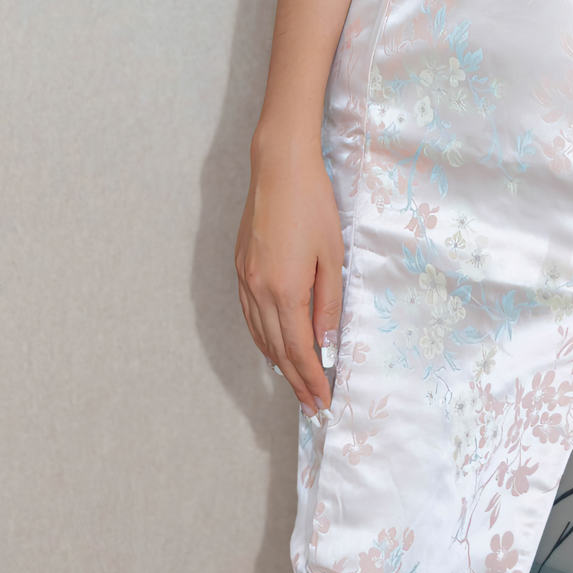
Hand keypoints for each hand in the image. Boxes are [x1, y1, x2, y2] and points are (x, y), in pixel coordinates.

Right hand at [235, 142, 343, 418]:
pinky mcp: (240, 267)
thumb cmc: (313, 205)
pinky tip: (272, 344)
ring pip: (259, 335)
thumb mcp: (332, 255)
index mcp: (286, 290)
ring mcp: (245, 280)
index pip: (299, 350)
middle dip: (295, 380)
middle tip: (311, 404)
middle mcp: (259, 291)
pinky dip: (261, 337)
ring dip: (277, 362)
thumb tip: (326, 345)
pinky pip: (249, 315)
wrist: (279, 167)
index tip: (322, 402)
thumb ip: (328, 304)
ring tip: (294, 382)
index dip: (311, 380)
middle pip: (278, 350)